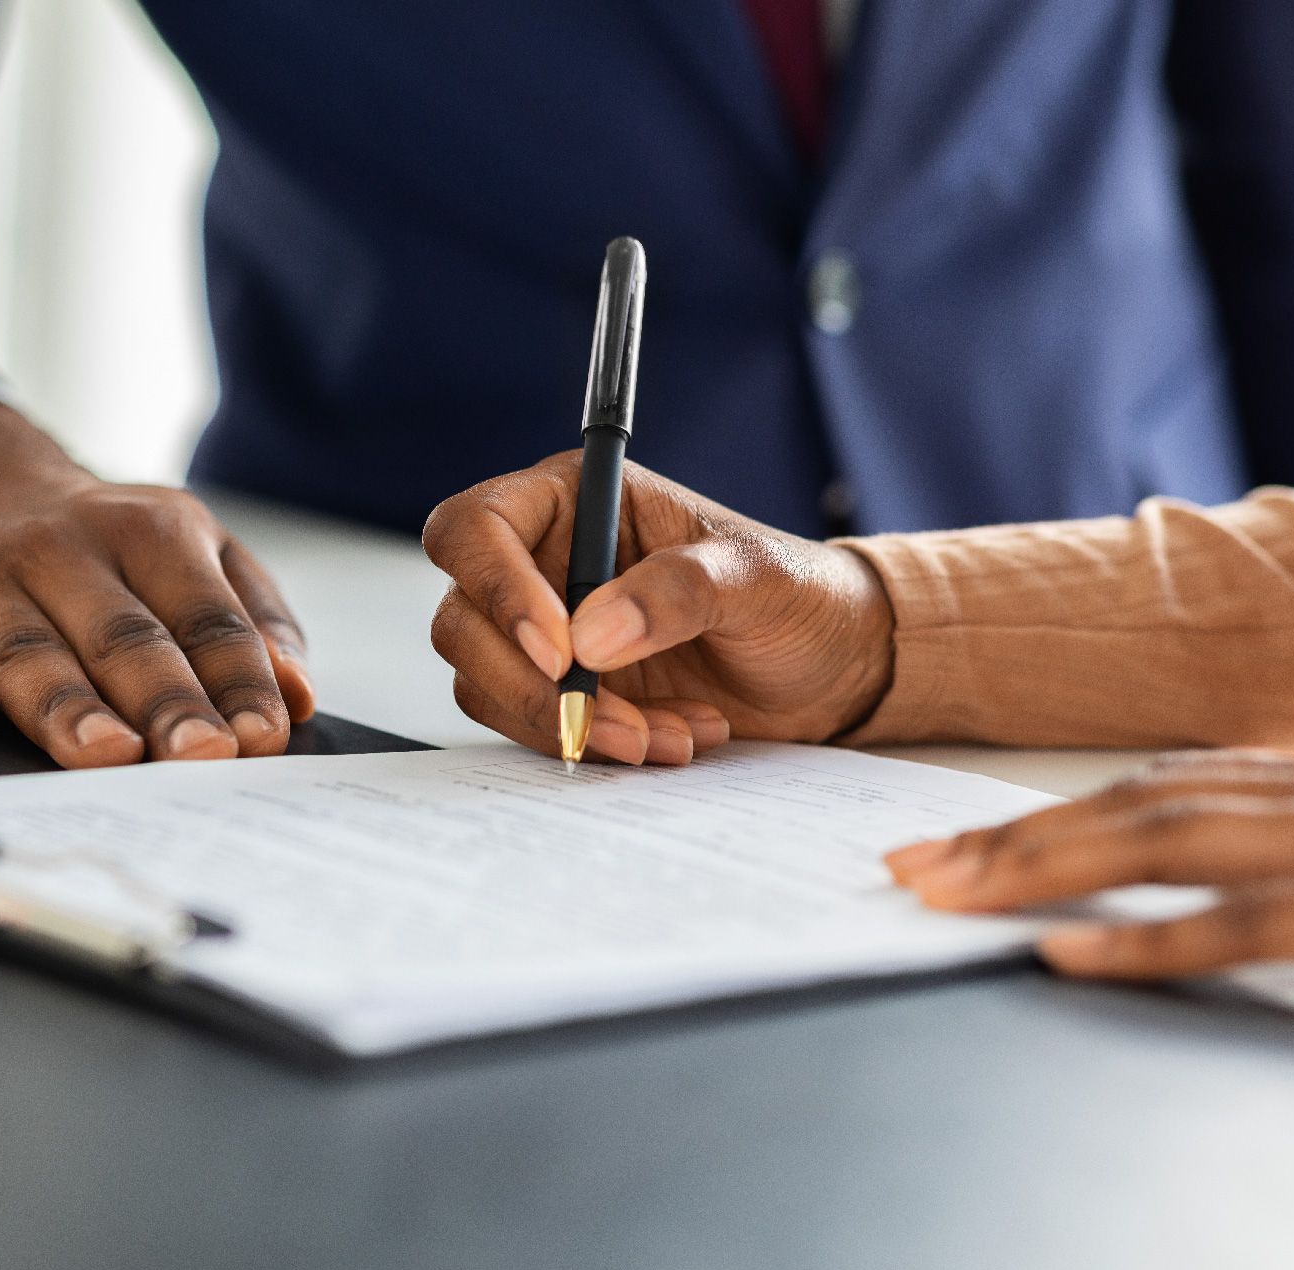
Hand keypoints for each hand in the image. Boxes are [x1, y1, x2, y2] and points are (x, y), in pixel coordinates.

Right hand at [0, 396, 313, 766]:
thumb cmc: (92, 547)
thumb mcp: (186, 550)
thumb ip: (250, 616)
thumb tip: (298, 693)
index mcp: (146, 531)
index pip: (203, 614)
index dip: (236, 676)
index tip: (263, 737)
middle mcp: (55, 546)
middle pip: (120, 634)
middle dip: (164, 698)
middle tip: (200, 756)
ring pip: (23, 648)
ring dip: (65, 703)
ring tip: (106, 754)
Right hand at [422, 452, 893, 765]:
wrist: (829, 668)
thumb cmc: (797, 597)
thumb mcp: (757, 580)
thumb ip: (678, 591)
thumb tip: (591, 636)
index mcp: (575, 499)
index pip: (475, 528)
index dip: (496, 587)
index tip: (562, 651)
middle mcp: (542, 562)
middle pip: (463, 620)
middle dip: (534, 684)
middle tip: (616, 719)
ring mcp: (544, 633)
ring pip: (488, 684)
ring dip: (573, 724)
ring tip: (668, 733)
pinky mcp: (560, 692)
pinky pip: (531, 727)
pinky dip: (593, 746)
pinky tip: (669, 737)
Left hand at [886, 747, 1293, 979]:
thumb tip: (1223, 887)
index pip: (1161, 791)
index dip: (1054, 815)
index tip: (962, 841)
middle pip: (1136, 808)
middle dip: (1014, 836)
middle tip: (913, 866)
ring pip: (1165, 843)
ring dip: (1043, 864)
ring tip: (949, 891)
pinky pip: (1245, 926)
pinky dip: (1146, 939)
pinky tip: (1063, 951)